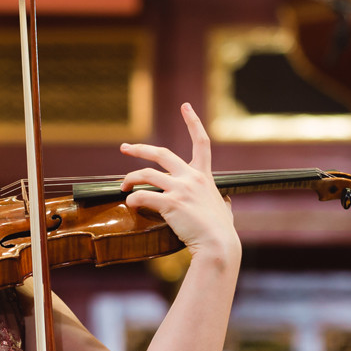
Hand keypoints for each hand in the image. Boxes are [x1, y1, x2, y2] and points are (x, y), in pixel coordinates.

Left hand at [119, 102, 238, 255]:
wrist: (218, 245)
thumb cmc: (221, 231)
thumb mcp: (225, 210)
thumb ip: (223, 203)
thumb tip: (227, 205)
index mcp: (204, 176)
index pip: (201, 142)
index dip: (193, 122)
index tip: (185, 106)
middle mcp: (192, 178)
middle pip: (162, 153)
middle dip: (140, 148)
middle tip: (124, 148)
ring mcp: (181, 189)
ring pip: (146, 174)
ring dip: (130, 178)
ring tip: (123, 186)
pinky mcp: (171, 204)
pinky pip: (143, 196)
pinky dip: (132, 198)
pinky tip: (129, 203)